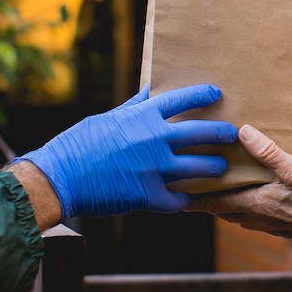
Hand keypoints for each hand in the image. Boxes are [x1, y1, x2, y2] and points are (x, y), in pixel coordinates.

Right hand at [14, 84, 235, 218]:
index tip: (217, 93)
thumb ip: (133, 107)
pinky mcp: (148, 195)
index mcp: (143, 116)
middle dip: (221, 133)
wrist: (60, 178)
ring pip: (198, 167)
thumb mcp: (107, 118)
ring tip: (221, 168)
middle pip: (201, 133)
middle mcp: (154, 139)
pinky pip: (177, 200)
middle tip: (231, 134)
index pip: (183, 98)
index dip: (203, 94)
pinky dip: (184, 201)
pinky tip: (189, 200)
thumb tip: (149, 91)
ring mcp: (154, 168)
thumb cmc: (79, 144)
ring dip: (214, 168)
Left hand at [187, 125, 291, 246]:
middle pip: (223, 210)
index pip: (213, 203)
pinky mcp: (286, 226)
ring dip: (229, 203)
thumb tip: (243, 132)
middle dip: (208, 199)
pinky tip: (259, 195)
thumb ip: (268, 152)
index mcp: (254, 204)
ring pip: (240, 214)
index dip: (193, 199)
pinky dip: (249, 206)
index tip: (174, 195)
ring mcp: (272, 224)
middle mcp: (258, 218)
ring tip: (224, 187)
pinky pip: (258, 216)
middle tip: (195, 186)